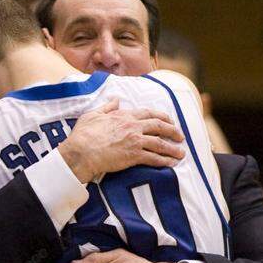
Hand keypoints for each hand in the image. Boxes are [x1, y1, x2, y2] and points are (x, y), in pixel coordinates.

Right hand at [58, 100, 183, 181]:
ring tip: (181, 153)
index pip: (148, 113)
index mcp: (124, 116)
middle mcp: (133, 126)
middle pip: (159, 126)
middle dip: (172, 131)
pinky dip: (164, 161)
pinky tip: (171, 163)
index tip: (169, 120)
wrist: (81, 153)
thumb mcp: (93, 115)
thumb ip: (107, 107)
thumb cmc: (84, 134)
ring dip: (172, 149)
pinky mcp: (134, 156)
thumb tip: (116, 99)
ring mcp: (135, 141)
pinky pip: (154, 158)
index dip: (162, 117)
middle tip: (180, 136)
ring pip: (160, 143)